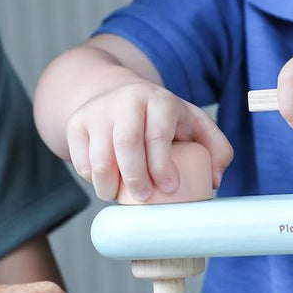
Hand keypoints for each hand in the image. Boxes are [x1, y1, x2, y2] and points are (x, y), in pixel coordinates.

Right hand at [65, 80, 232, 200]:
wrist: (120, 94)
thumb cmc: (162, 119)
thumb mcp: (194, 124)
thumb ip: (216, 148)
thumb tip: (215, 180)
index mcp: (159, 100)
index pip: (157, 135)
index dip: (163, 167)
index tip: (170, 189)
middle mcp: (126, 100)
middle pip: (126, 145)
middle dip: (136, 179)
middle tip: (144, 198)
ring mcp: (97, 110)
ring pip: (99, 157)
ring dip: (109, 186)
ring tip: (121, 196)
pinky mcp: (76, 123)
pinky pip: (80, 160)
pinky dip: (92, 179)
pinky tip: (106, 182)